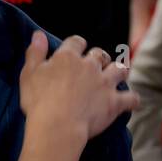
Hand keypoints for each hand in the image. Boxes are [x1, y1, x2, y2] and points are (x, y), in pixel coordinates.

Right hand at [19, 34, 139, 140]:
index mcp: (68, 57)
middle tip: (95, 65)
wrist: (57, 126)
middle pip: (99, 54)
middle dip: (98, 57)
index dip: (76, 44)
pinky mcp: (114, 103)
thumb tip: (38, 34)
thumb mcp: (28, 74)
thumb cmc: (39, 101)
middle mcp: (89, 66)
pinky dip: (132, 99)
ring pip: (120, 70)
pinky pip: (131, 98)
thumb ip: (35, 52)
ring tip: (118, 73)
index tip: (75, 49)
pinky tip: (132, 101)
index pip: (76, 42)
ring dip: (119, 70)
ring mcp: (104, 84)